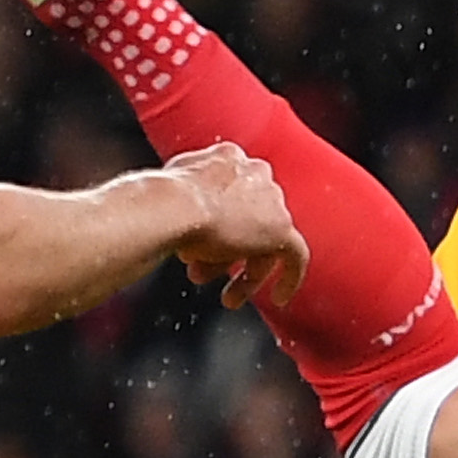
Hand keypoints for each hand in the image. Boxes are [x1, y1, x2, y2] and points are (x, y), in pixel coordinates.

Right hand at [162, 142, 304, 308]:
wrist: (176, 205)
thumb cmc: (161, 201)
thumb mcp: (167, 190)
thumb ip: (182, 197)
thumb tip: (180, 219)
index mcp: (228, 158)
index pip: (231, 194)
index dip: (217, 225)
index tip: (203, 246)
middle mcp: (255, 173)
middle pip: (248, 220)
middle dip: (225, 253)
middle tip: (205, 273)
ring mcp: (271, 200)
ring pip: (264, 243)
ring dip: (245, 273)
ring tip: (228, 298)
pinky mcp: (282, 227)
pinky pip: (296, 255)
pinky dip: (290, 277)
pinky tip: (280, 298)